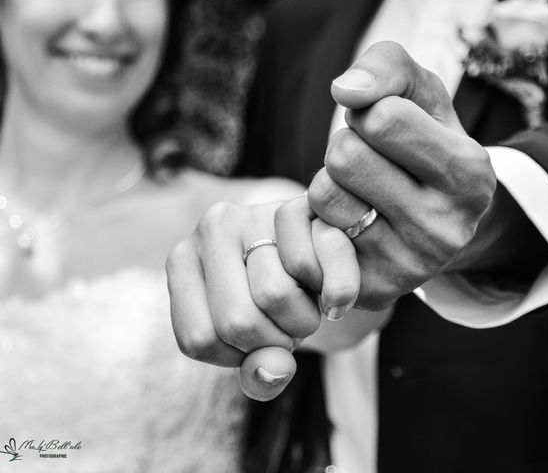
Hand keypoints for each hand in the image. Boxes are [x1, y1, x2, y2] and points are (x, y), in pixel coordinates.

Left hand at [166, 199, 360, 400]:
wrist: (313, 248)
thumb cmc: (275, 299)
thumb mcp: (257, 341)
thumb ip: (261, 375)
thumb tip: (273, 370)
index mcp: (182, 262)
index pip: (198, 339)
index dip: (236, 356)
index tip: (255, 341)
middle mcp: (208, 229)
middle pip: (236, 321)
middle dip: (274, 341)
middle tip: (286, 325)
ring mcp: (250, 212)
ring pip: (273, 295)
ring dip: (302, 321)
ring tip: (302, 305)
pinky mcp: (293, 207)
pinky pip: (306, 267)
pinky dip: (329, 292)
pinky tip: (324, 286)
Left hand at [276, 42, 496, 310]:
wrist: (437, 224)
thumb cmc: (425, 146)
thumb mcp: (423, 95)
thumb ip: (389, 68)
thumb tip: (344, 90)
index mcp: (469, 174)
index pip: (381, 119)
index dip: (371, 113)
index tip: (390, 130)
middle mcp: (444, 229)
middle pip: (344, 157)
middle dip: (347, 146)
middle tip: (370, 163)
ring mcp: (407, 267)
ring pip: (323, 194)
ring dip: (330, 183)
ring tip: (362, 193)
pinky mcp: (369, 290)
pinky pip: (306, 237)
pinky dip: (315, 219)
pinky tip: (345, 225)